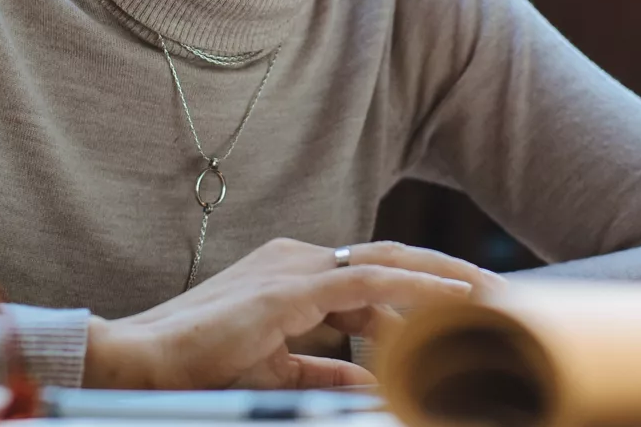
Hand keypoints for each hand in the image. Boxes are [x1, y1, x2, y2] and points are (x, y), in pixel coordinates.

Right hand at [80, 238, 507, 388]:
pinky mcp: (291, 286)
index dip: (419, 293)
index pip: (370, 277)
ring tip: (491, 296)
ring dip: (443, 278)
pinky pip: (370, 280)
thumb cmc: (197, 368)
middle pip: (388, 260)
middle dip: (446, 275)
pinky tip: (455, 299)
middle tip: (498, 295)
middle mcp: (296, 259)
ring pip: (388, 262)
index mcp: (291, 274)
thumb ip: (324, 370)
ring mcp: (293, 267)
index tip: (465, 312)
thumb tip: (373, 382)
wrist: (142, 361)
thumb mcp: (276, 371)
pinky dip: (417, 287)